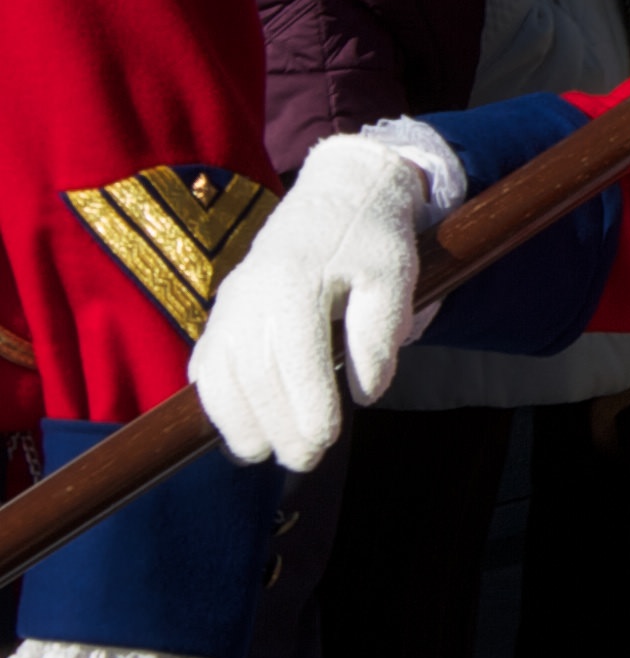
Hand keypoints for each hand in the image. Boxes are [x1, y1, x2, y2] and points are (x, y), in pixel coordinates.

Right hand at [189, 135, 434, 469]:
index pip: (296, 356)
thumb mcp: (394, 277)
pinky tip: (236, 428)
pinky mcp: (222, 313)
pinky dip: (215, 399)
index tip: (325, 441)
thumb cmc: (372, 242)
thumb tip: (366, 392)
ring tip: (262, 455)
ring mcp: (230, 304)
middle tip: (303, 462)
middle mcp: (251, 294)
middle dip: (276, 424)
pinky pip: (207, 363)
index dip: (307, 404)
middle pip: (255, 373)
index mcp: (296, 282)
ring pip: (221, 373)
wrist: (337, 195)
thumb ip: (379, 331)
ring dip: (237, 421)